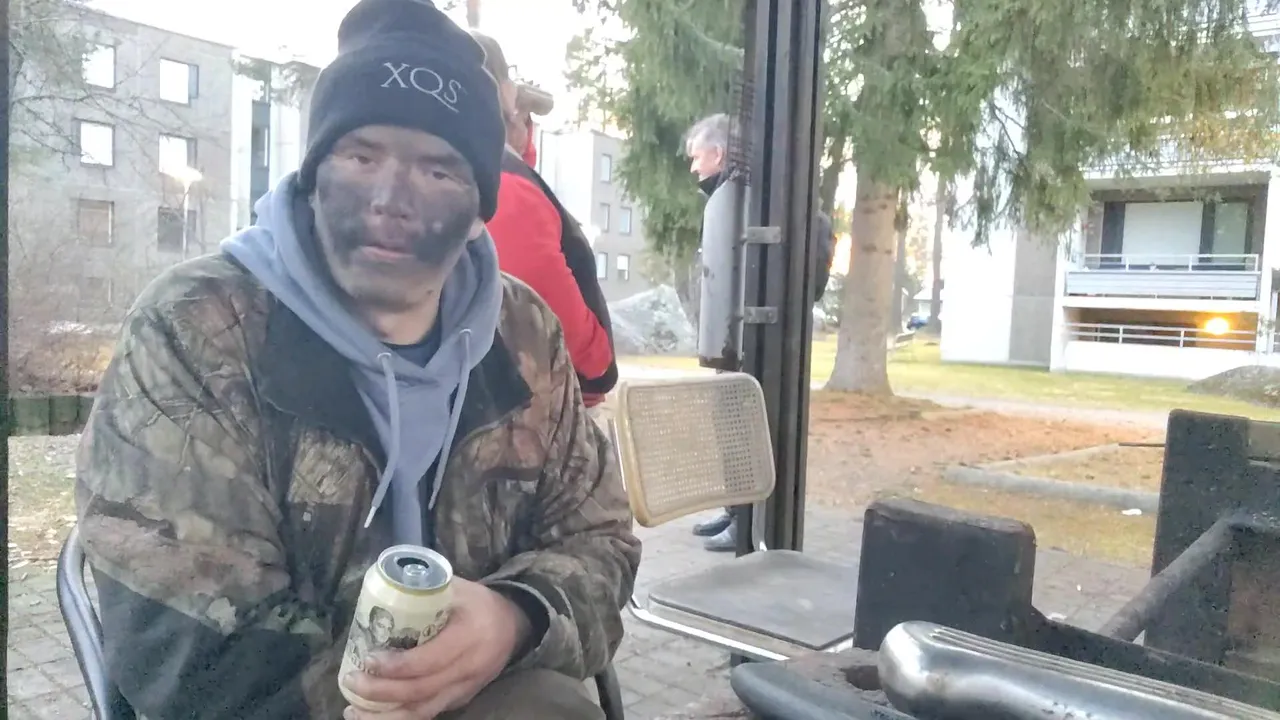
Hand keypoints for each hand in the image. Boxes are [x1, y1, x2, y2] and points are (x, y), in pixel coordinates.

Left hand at [343, 578, 532, 719]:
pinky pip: (428, 713)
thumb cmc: (480, 603)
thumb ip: (426, 589)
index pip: (430, 660)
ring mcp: (466, 689)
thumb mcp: (459, 588)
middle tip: (353, 682)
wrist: (515, 625)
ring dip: (385, 716)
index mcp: (469, 637)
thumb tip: (384, 586)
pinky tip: (374, 715)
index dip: (397, 666)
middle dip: (382, 692)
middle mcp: (469, 669)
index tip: (368, 659)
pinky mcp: (460, 699)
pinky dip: (399, 717)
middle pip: (421, 691)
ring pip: (423, 711)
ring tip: (353, 710)